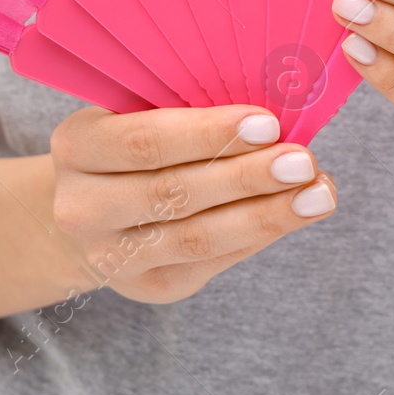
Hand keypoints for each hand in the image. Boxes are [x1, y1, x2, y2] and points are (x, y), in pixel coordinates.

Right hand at [48, 105, 336, 302]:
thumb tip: (271, 114)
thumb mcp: (134, 112)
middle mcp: (82, 207)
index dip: (209, 134)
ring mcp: (112, 255)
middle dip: (247, 177)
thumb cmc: (129, 144)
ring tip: (316, 194)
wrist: (91, 211)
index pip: (146, 141)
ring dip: (266, 214)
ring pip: (197, 237)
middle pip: (174, 193)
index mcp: (76, 146)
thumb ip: (184, 108)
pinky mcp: (149, 286)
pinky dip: (258, 235)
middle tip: (303, 161)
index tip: (268, 123)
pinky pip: (211, 261)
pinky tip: (294, 214)